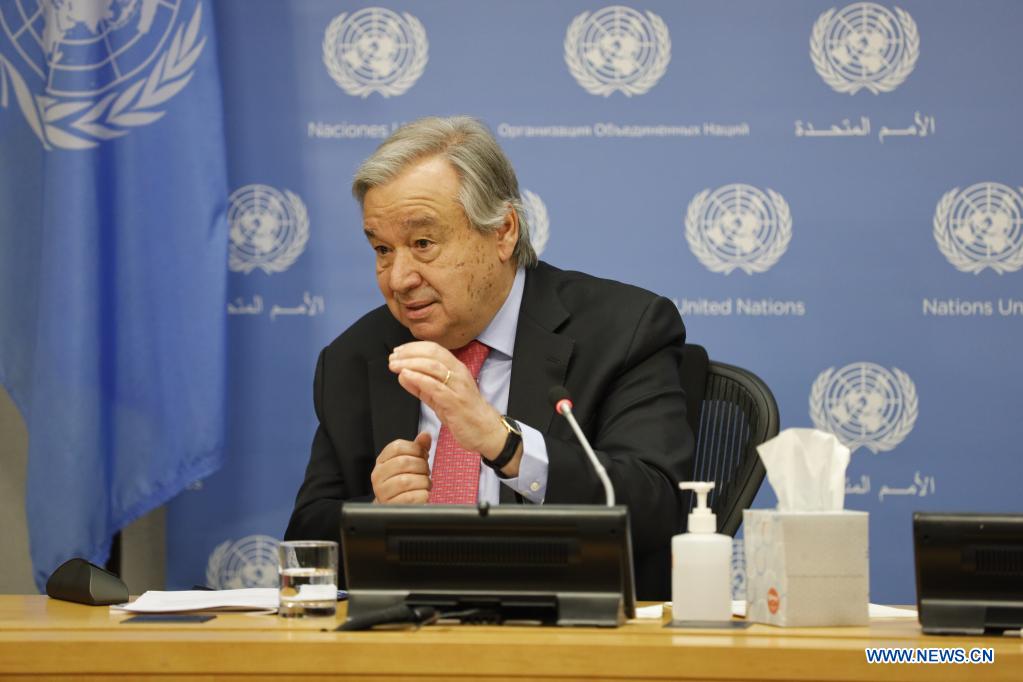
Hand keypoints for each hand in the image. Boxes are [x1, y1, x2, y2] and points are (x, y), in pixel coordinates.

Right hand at [371, 432, 431, 503]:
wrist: (397, 506)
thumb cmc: (405, 482)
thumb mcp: (411, 462)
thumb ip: (418, 448)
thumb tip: (425, 435)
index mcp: (382, 461)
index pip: (397, 446)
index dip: (415, 449)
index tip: (423, 455)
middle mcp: (378, 475)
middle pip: (403, 462)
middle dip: (421, 466)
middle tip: (426, 472)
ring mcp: (382, 491)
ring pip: (406, 481)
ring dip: (423, 481)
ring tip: (425, 484)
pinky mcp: (390, 506)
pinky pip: (410, 498)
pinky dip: (422, 495)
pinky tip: (424, 494)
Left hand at [388, 341, 507, 461]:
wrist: (486, 432)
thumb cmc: (464, 414)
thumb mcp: (439, 398)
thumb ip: (421, 387)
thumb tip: (402, 375)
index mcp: (456, 369)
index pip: (434, 349)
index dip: (413, 347)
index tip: (398, 351)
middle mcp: (459, 374)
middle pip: (433, 353)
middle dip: (409, 353)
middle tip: (393, 358)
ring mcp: (458, 387)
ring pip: (433, 367)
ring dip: (410, 363)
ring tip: (395, 365)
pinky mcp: (455, 402)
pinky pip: (435, 386)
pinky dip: (419, 379)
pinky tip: (406, 376)